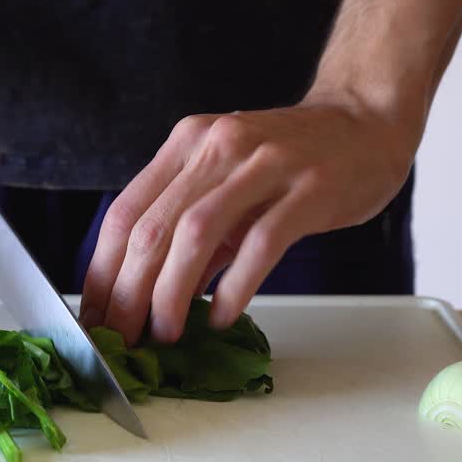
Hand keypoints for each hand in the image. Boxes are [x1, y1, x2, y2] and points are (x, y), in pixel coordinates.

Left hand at [80, 101, 419, 344]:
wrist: (366, 122)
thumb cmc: (295, 160)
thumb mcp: (230, 183)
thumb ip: (194, 232)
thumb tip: (152, 295)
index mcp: (188, 144)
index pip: (124, 212)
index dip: (102, 271)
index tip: (95, 317)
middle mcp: (217, 146)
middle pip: (152, 227)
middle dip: (128, 293)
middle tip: (123, 338)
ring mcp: (264, 165)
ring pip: (195, 234)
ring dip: (171, 293)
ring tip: (166, 334)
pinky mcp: (307, 189)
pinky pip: (259, 244)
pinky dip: (234, 286)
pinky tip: (221, 316)